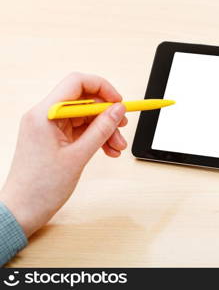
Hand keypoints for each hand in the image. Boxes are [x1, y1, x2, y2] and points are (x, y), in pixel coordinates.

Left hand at [0, 72, 127, 236]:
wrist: (23, 209)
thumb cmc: (41, 187)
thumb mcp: (79, 156)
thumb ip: (101, 129)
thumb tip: (118, 109)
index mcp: (45, 114)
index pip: (76, 83)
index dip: (102, 88)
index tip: (119, 102)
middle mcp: (45, 116)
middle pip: (84, 101)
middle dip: (107, 114)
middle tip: (122, 128)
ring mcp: (49, 127)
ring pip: (86, 117)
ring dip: (105, 129)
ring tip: (117, 147)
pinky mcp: (54, 138)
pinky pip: (81, 130)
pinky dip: (97, 138)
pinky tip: (108, 151)